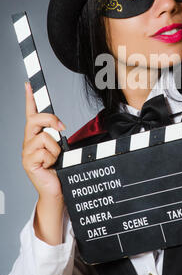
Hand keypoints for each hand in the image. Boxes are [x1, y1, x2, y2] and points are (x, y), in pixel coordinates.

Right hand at [22, 81, 64, 200]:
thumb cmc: (58, 168)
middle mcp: (28, 141)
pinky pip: (46, 151)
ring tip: (54, 159)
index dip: (28, 98)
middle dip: (51, 120)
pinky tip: (49, 166)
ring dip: (56, 149)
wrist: (56, 189)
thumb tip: (61, 126)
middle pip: (35, 120)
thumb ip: (57, 135)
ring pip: (45, 138)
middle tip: (62, 128)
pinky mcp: (28, 162)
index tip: (28, 84)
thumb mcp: (60, 147)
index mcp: (35, 136)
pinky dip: (53, 158)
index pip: (30, 113)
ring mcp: (26, 152)